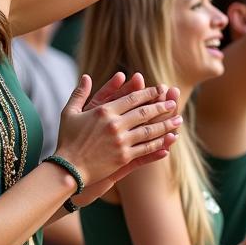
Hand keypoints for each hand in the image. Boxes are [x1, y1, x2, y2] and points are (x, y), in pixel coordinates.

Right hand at [55, 76, 181, 193]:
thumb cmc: (67, 139)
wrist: (68, 168)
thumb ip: (79, 93)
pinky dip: (160, 143)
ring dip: (166, 124)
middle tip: (173, 103)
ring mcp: (121, 142)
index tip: (160, 90)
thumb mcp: (69, 113)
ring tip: (178, 120)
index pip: (132, 98)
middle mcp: (114, 124)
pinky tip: (169, 140)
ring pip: (149, 130)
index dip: (148, 93)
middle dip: (161, 107)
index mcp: (103, 111)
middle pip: (144, 112)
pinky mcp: (124, 157)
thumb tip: (86, 76)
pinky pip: (146, 148)